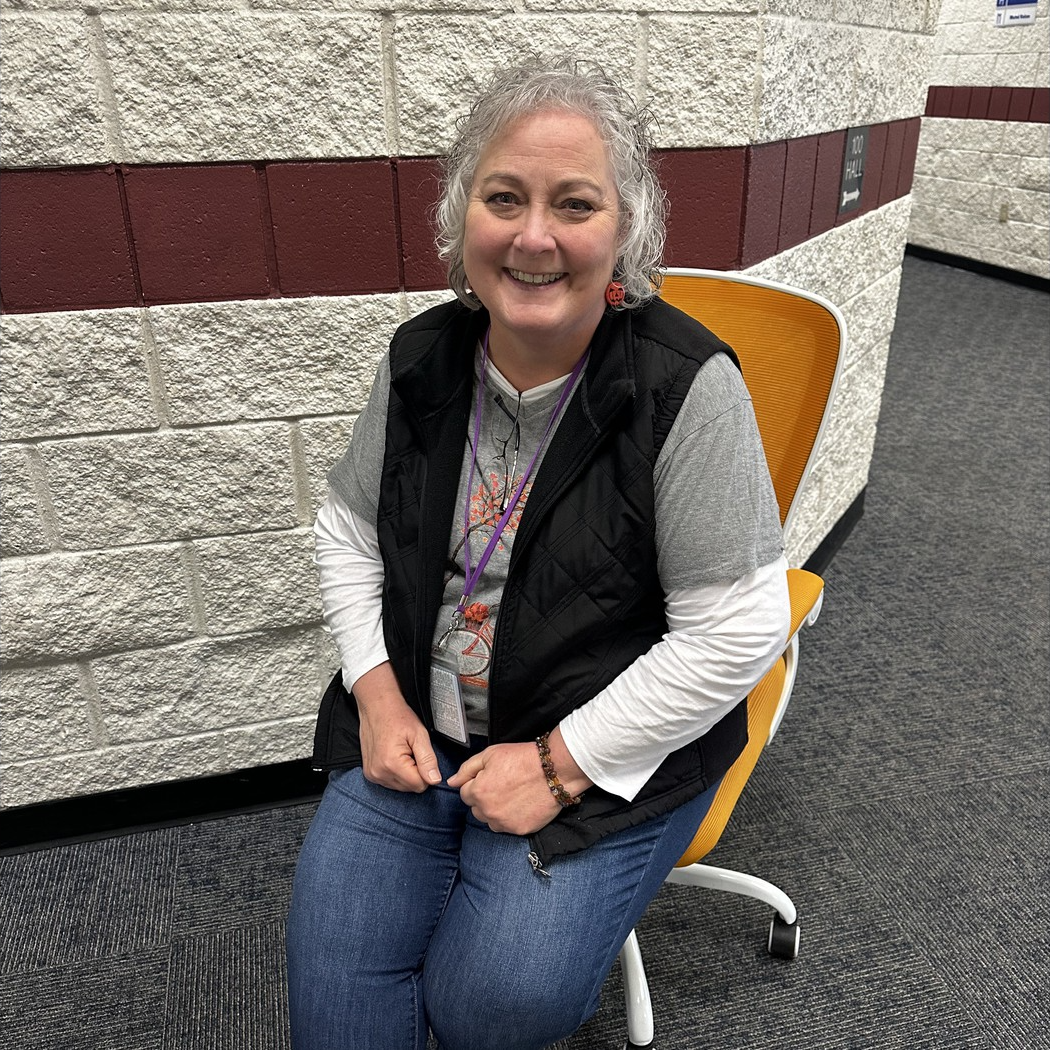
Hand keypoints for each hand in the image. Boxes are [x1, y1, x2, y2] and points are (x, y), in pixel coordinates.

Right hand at [354, 663, 441, 791]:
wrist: (377, 707)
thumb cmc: (398, 717)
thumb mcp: (419, 734)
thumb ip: (428, 759)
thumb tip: (435, 780)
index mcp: (392, 764)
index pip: (419, 785)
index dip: (426, 772)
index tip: (421, 755)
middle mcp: (379, 773)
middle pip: (409, 788)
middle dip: (415, 772)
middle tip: (411, 751)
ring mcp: (372, 774)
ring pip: (400, 787)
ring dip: (405, 773)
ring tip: (402, 752)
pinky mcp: (369, 774)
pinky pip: (390, 782)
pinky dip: (395, 773)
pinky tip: (394, 756)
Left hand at [447, 729, 592, 834]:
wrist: (555, 771)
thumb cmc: (524, 759)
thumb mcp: (491, 754)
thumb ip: (467, 769)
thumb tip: (452, 782)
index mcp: (478, 791)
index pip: (465, 794)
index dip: (477, 784)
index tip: (491, 778)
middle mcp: (488, 811)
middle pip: (477, 809)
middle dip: (485, 799)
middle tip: (503, 785)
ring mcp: (504, 823)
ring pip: (491, 820)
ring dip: (496, 811)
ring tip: (513, 795)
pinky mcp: (519, 830)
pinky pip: (508, 827)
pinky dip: (512, 818)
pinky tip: (522, 804)